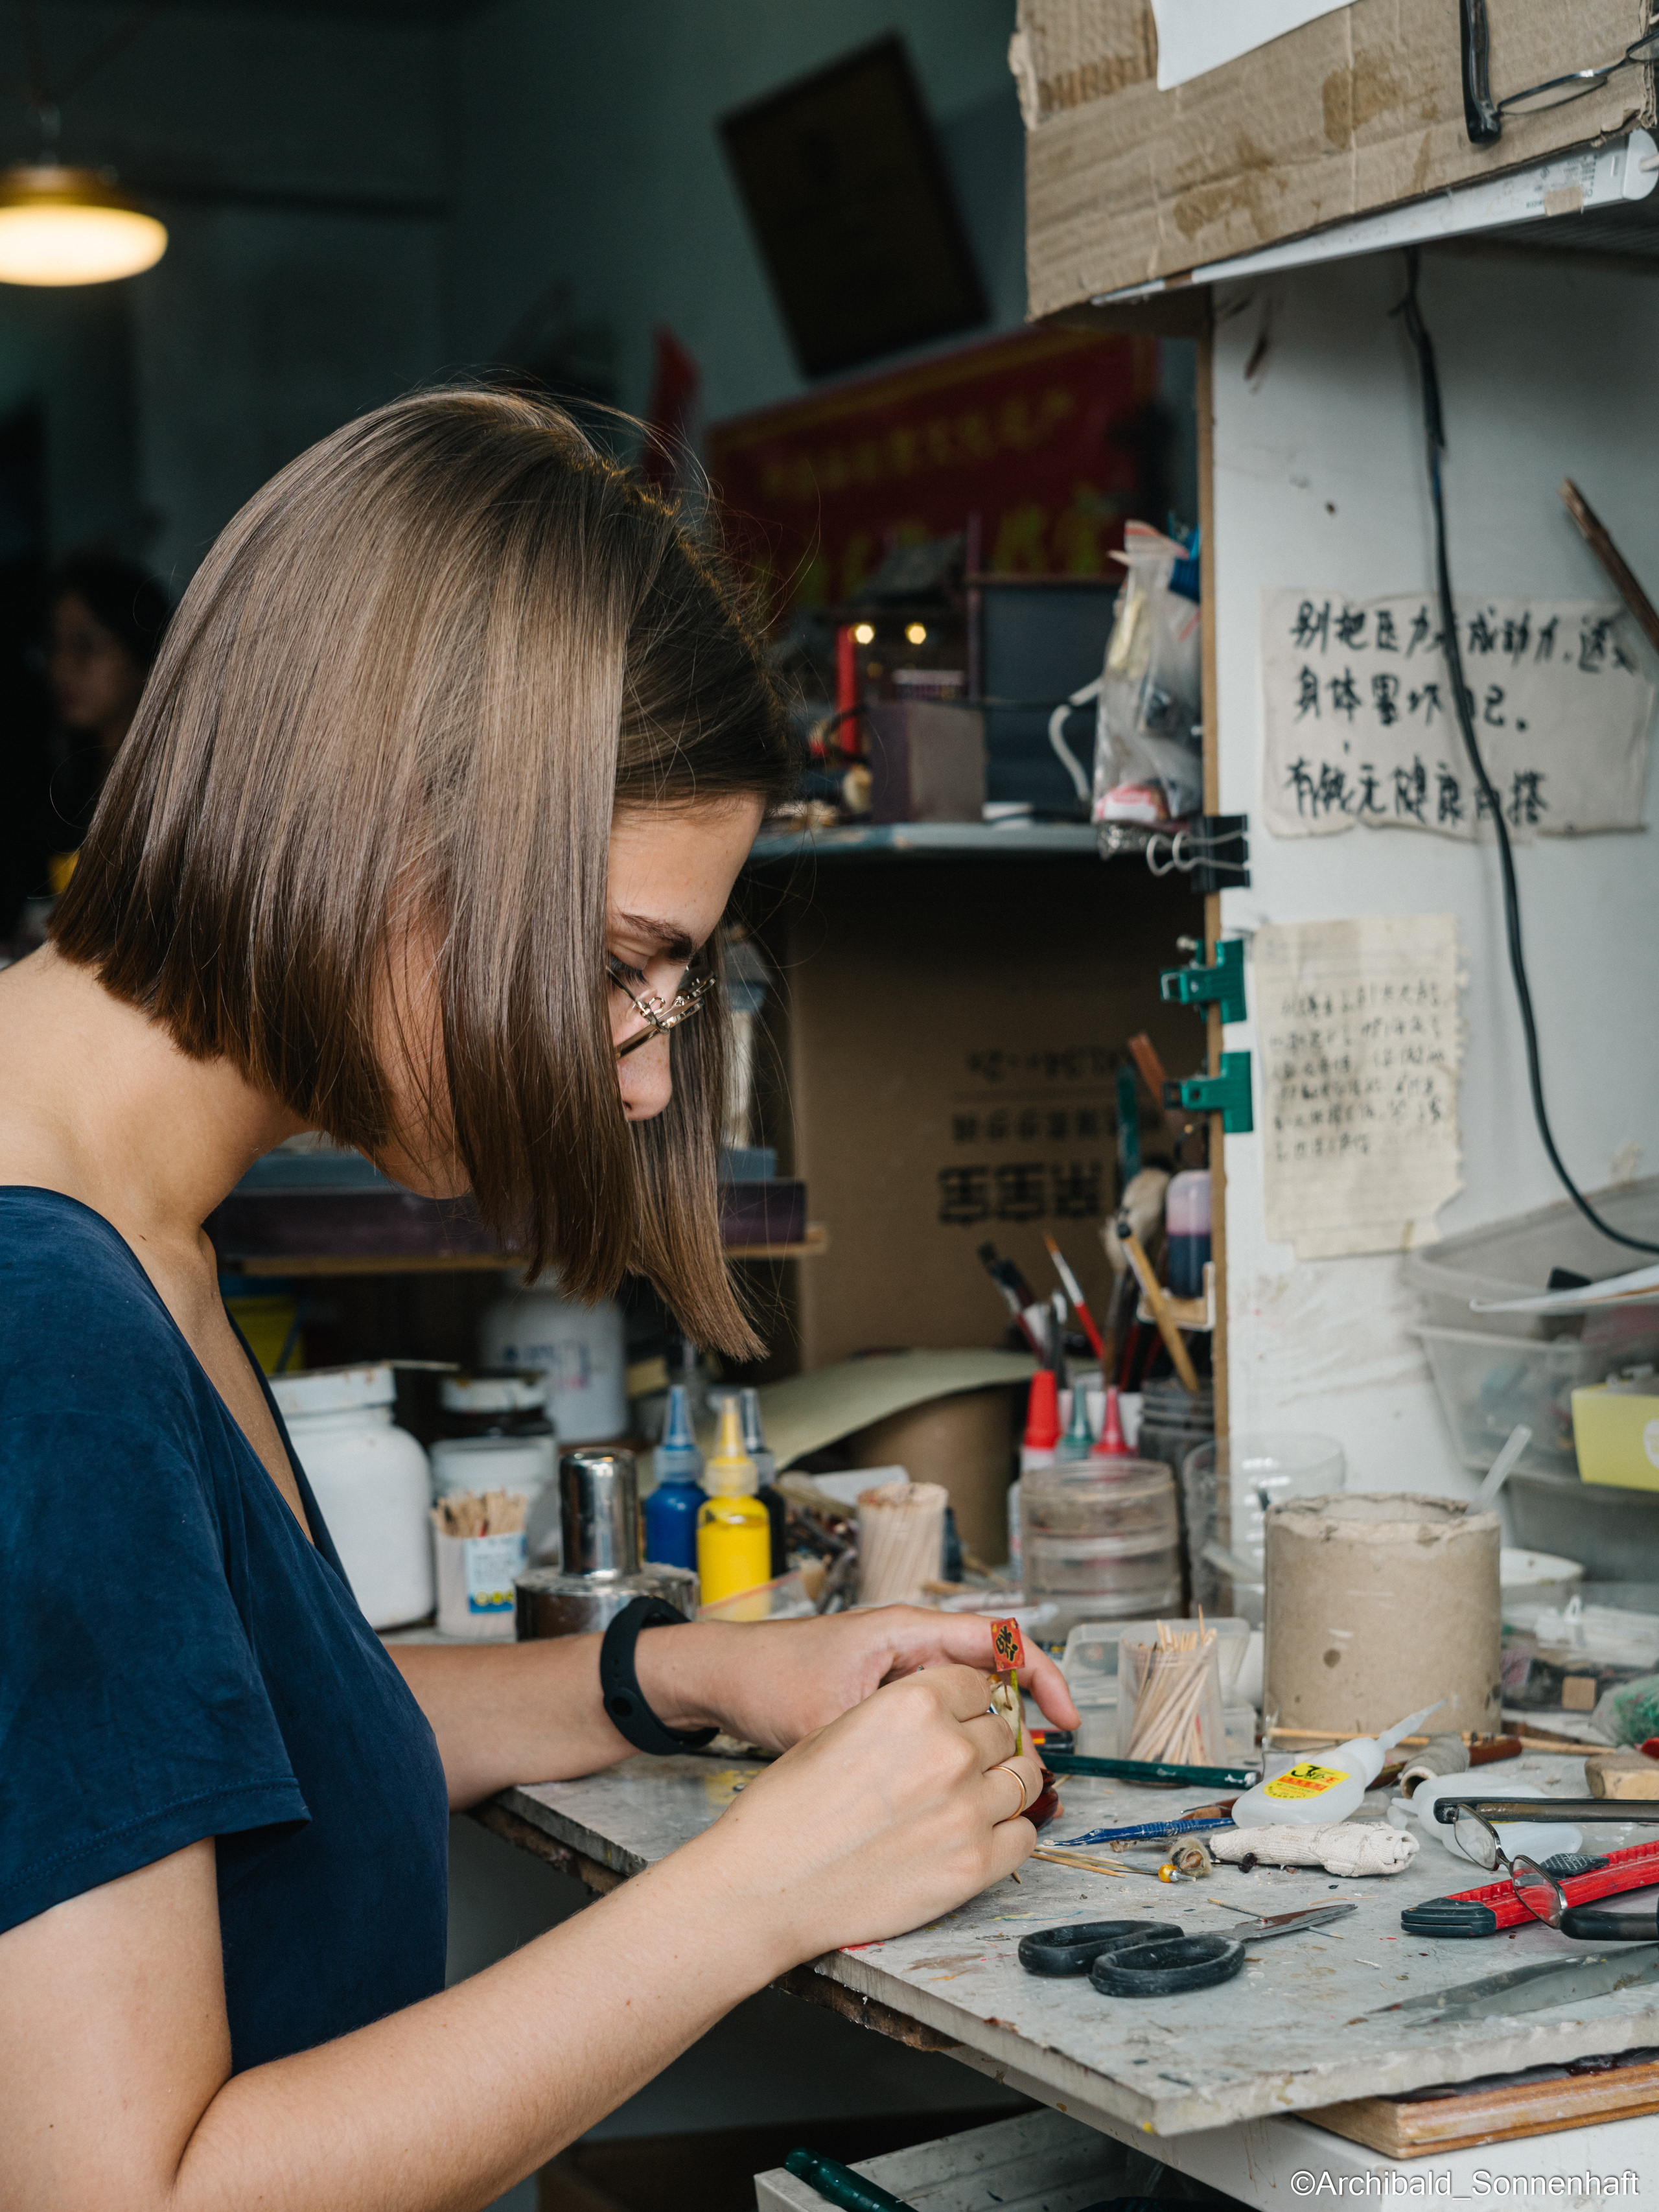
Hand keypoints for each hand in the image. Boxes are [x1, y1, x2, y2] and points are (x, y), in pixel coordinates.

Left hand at [639, 1607, 1079, 1755]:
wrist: (721, 1676)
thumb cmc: (767, 1679)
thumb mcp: (830, 1714)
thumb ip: (886, 1740)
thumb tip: (943, 1780)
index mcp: (906, 1630)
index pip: (997, 1640)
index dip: (1042, 1676)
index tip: (1067, 1720)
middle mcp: (911, 1643)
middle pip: (994, 1670)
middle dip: (1029, 1713)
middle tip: (1047, 1766)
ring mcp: (900, 1670)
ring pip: (970, 1696)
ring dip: (998, 1732)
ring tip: (1019, 1781)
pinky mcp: (886, 1697)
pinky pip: (942, 1714)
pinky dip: (965, 1741)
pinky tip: (971, 1780)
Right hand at [680, 1663, 1046, 1966]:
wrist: (768, 1882)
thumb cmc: (791, 1808)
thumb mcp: (843, 1727)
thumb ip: (906, 1718)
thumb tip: (949, 1720)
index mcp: (915, 1703)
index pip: (979, 1685)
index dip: (968, 1704)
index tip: (962, 1719)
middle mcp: (950, 1750)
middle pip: (1004, 1732)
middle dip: (983, 1747)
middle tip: (953, 1769)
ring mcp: (967, 1810)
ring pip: (1024, 1780)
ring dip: (1001, 1787)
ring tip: (966, 1802)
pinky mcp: (974, 1866)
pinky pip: (1024, 1836)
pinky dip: (1008, 1834)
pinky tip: (978, 1836)